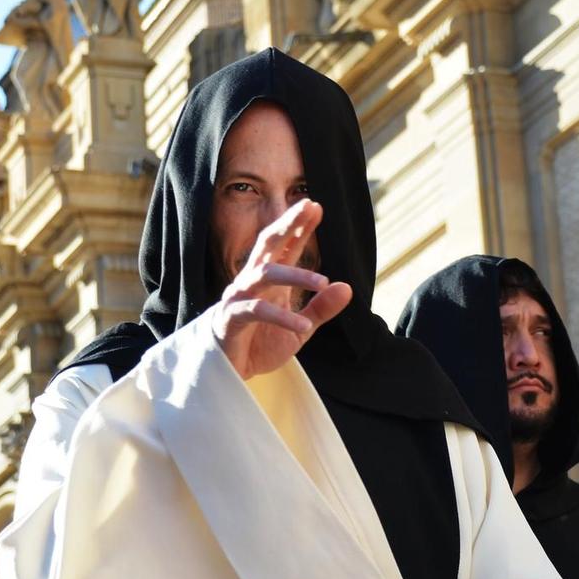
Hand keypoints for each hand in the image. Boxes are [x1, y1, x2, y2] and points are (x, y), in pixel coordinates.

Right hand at [213, 199, 352, 378]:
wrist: (231, 372)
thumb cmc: (260, 344)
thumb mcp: (301, 328)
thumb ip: (321, 308)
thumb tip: (346, 287)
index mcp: (270, 280)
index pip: (285, 246)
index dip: (299, 226)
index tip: (316, 206)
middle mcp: (253, 282)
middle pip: (268, 244)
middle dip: (288, 224)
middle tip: (308, 206)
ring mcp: (240, 297)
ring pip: (265, 274)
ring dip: (296, 275)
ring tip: (323, 282)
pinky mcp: (231, 318)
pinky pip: (257, 311)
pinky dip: (282, 317)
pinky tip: (304, 324)